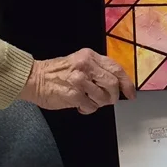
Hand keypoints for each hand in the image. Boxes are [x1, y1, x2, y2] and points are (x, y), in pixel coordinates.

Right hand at [19, 48, 134, 114]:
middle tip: (107, 100)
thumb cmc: (57, 73)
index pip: (116, 68)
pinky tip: (80, 105)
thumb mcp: (80, 62)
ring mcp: (79, 80)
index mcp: (90, 56)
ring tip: (88, 100)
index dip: (127, 83)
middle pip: (113, 84)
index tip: (131, 93)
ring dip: (98, 103)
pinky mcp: (73, 95)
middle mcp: (86, 66)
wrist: (34, 79)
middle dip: (112, 96)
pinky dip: (88, 109)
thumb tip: (118, 84)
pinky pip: (91, 107)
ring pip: (103, 98)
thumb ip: (98, 70)